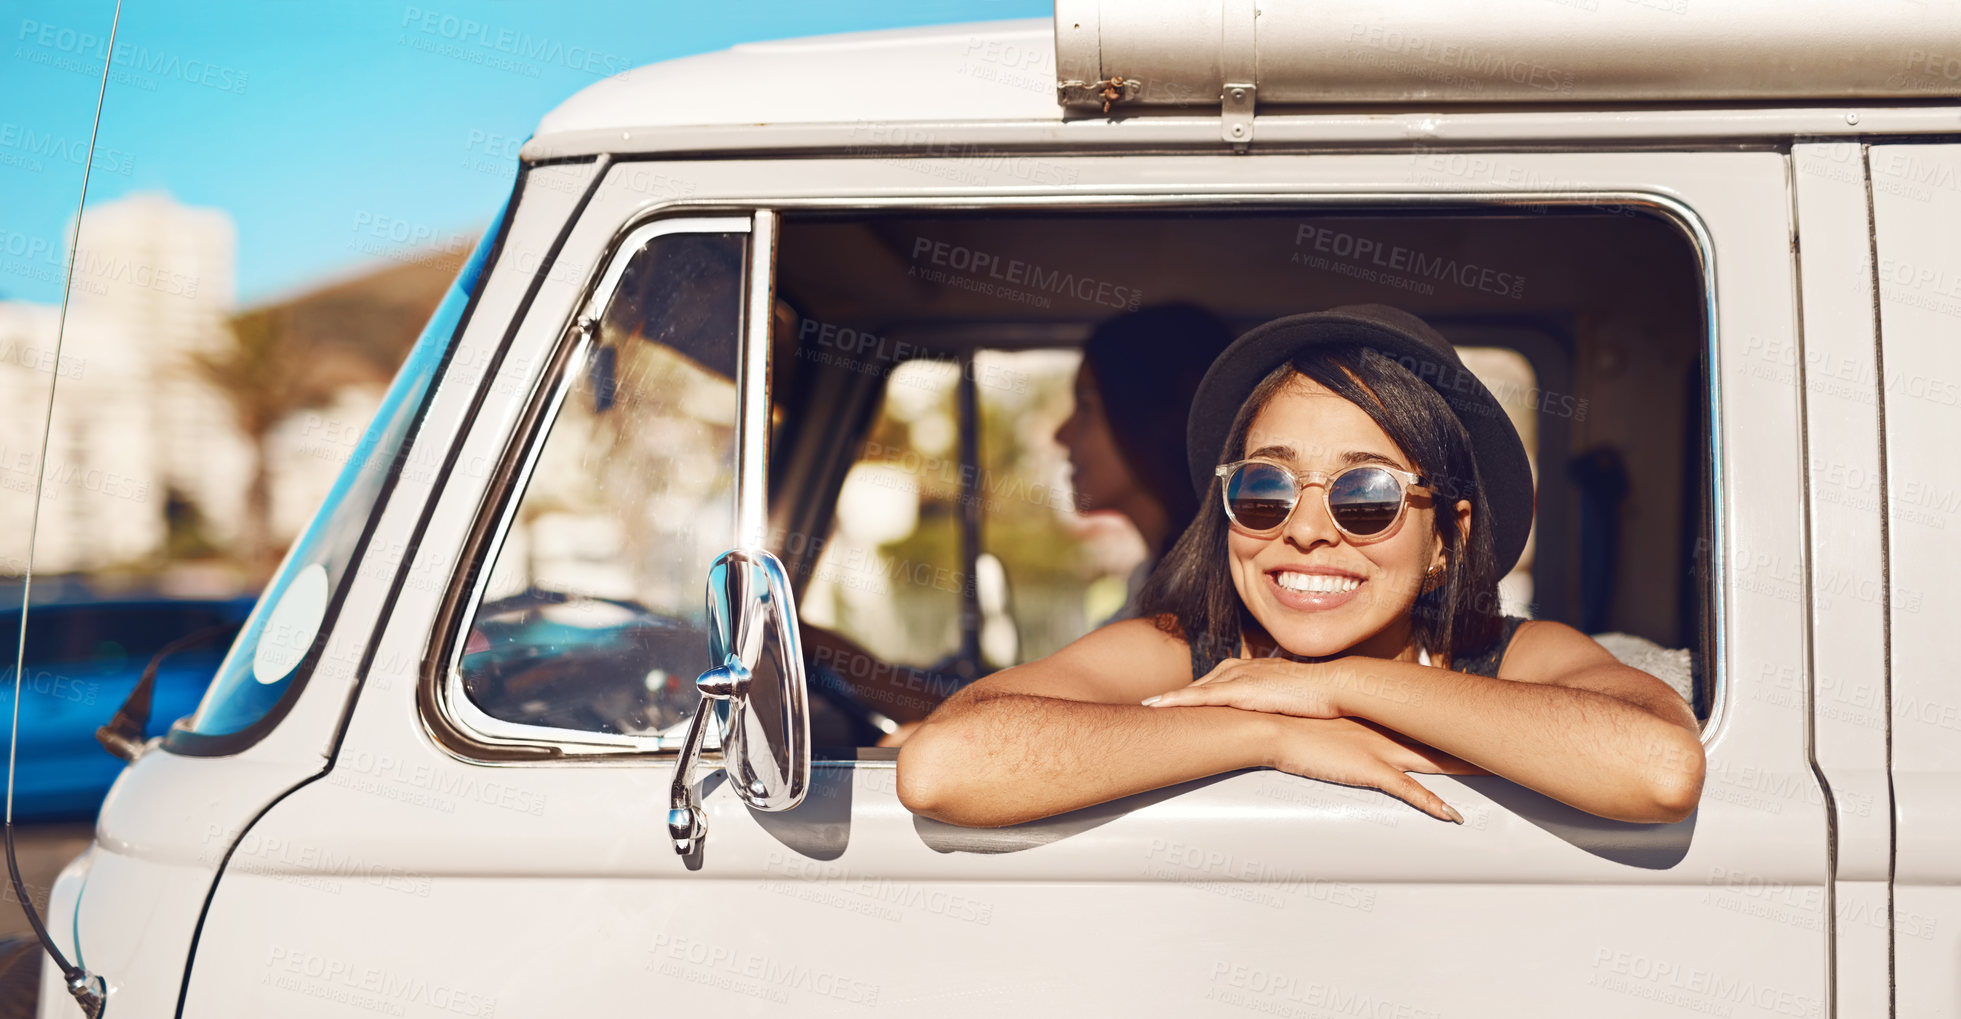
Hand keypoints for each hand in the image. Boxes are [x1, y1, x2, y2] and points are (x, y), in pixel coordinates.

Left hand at [1143, 656, 1344, 717]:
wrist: (1335, 686)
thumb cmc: (1322, 695)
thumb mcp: (1296, 698)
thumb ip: (1283, 703)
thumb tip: (1282, 714)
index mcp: (1255, 669)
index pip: (1219, 679)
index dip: (1198, 690)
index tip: (1180, 699)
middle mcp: (1243, 668)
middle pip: (1203, 682)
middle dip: (1180, 694)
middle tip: (1155, 705)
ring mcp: (1241, 678)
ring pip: (1197, 688)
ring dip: (1172, 698)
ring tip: (1149, 708)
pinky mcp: (1242, 691)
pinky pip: (1202, 696)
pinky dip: (1179, 700)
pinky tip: (1159, 705)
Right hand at [1260, 715, 1480, 823]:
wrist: (1269, 723)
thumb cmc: (1283, 718)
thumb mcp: (1313, 713)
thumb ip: (1327, 716)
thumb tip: (1327, 719)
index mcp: (1370, 713)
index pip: (1417, 713)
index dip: (1445, 715)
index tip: (1470, 713)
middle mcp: (1381, 728)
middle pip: (1435, 734)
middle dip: (1468, 738)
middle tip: (1502, 735)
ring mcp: (1377, 749)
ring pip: (1432, 760)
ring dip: (1463, 767)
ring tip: (1496, 771)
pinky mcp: (1367, 770)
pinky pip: (1406, 791)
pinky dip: (1430, 804)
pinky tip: (1451, 815)